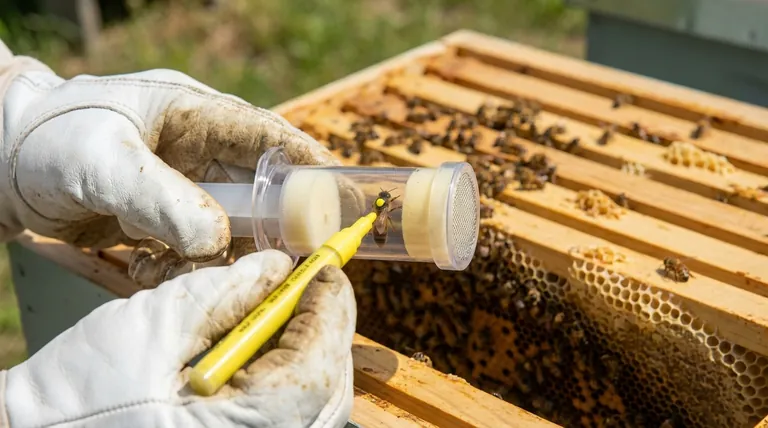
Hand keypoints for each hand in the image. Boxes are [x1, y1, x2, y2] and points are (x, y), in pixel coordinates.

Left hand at [0, 67, 342, 268]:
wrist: (4, 165)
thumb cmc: (50, 139)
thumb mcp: (101, 162)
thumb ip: (159, 198)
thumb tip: (217, 241)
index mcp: (194, 116)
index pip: (265, 136)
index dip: (305, 162)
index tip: (336, 192)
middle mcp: (198, 153)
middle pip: (257, 193)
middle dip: (259, 230)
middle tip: (263, 261)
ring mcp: (184, 190)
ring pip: (229, 232)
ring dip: (207, 259)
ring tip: (160, 264)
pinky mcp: (167, 223)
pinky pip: (196, 254)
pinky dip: (179, 270)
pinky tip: (144, 267)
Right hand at [0, 250, 356, 427]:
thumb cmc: (78, 396)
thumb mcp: (153, 328)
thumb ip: (223, 295)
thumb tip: (277, 269)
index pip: (313, 368)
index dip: (328, 312)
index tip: (325, 269)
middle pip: (324, 388)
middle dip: (324, 328)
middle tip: (311, 282)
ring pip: (311, 401)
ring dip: (308, 347)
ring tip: (286, 304)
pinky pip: (285, 411)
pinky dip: (286, 369)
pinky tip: (266, 338)